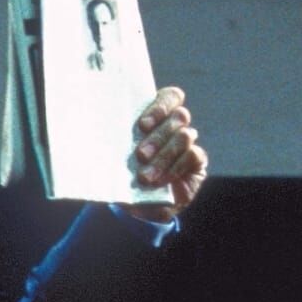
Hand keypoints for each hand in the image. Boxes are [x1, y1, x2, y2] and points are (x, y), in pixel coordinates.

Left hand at [128, 86, 206, 221]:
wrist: (139, 204)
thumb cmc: (124, 173)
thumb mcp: (117, 156)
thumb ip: (117, 142)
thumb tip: (105, 135)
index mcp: (156, 115)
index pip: (169, 97)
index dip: (160, 107)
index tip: (143, 125)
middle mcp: (175, 124)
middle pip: (178, 116)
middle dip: (158, 137)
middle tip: (140, 155)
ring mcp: (188, 142)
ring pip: (185, 136)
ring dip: (164, 156)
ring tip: (145, 176)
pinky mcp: (197, 161)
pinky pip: (193, 155)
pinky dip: (175, 168)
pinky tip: (161, 181)